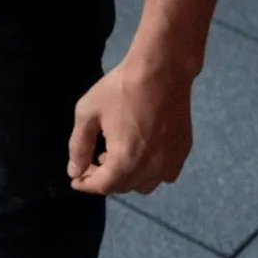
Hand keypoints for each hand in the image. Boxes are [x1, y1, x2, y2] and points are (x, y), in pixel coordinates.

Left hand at [67, 56, 194, 194]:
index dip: (86, 184)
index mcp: (125, 162)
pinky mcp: (183, 152)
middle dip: (104, 178)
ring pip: (144, 184)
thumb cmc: (120, 89)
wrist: (161, 71)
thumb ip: (79, 147)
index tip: (75, 179)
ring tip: (116, 154)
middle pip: (123, 187)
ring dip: (127, 176)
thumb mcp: (88, 114)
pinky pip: (164, 174)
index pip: (103, 187)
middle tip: (93, 160)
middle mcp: (151, 169)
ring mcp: (171, 162)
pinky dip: (149, 171)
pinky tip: (140, 151)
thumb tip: (74, 171)